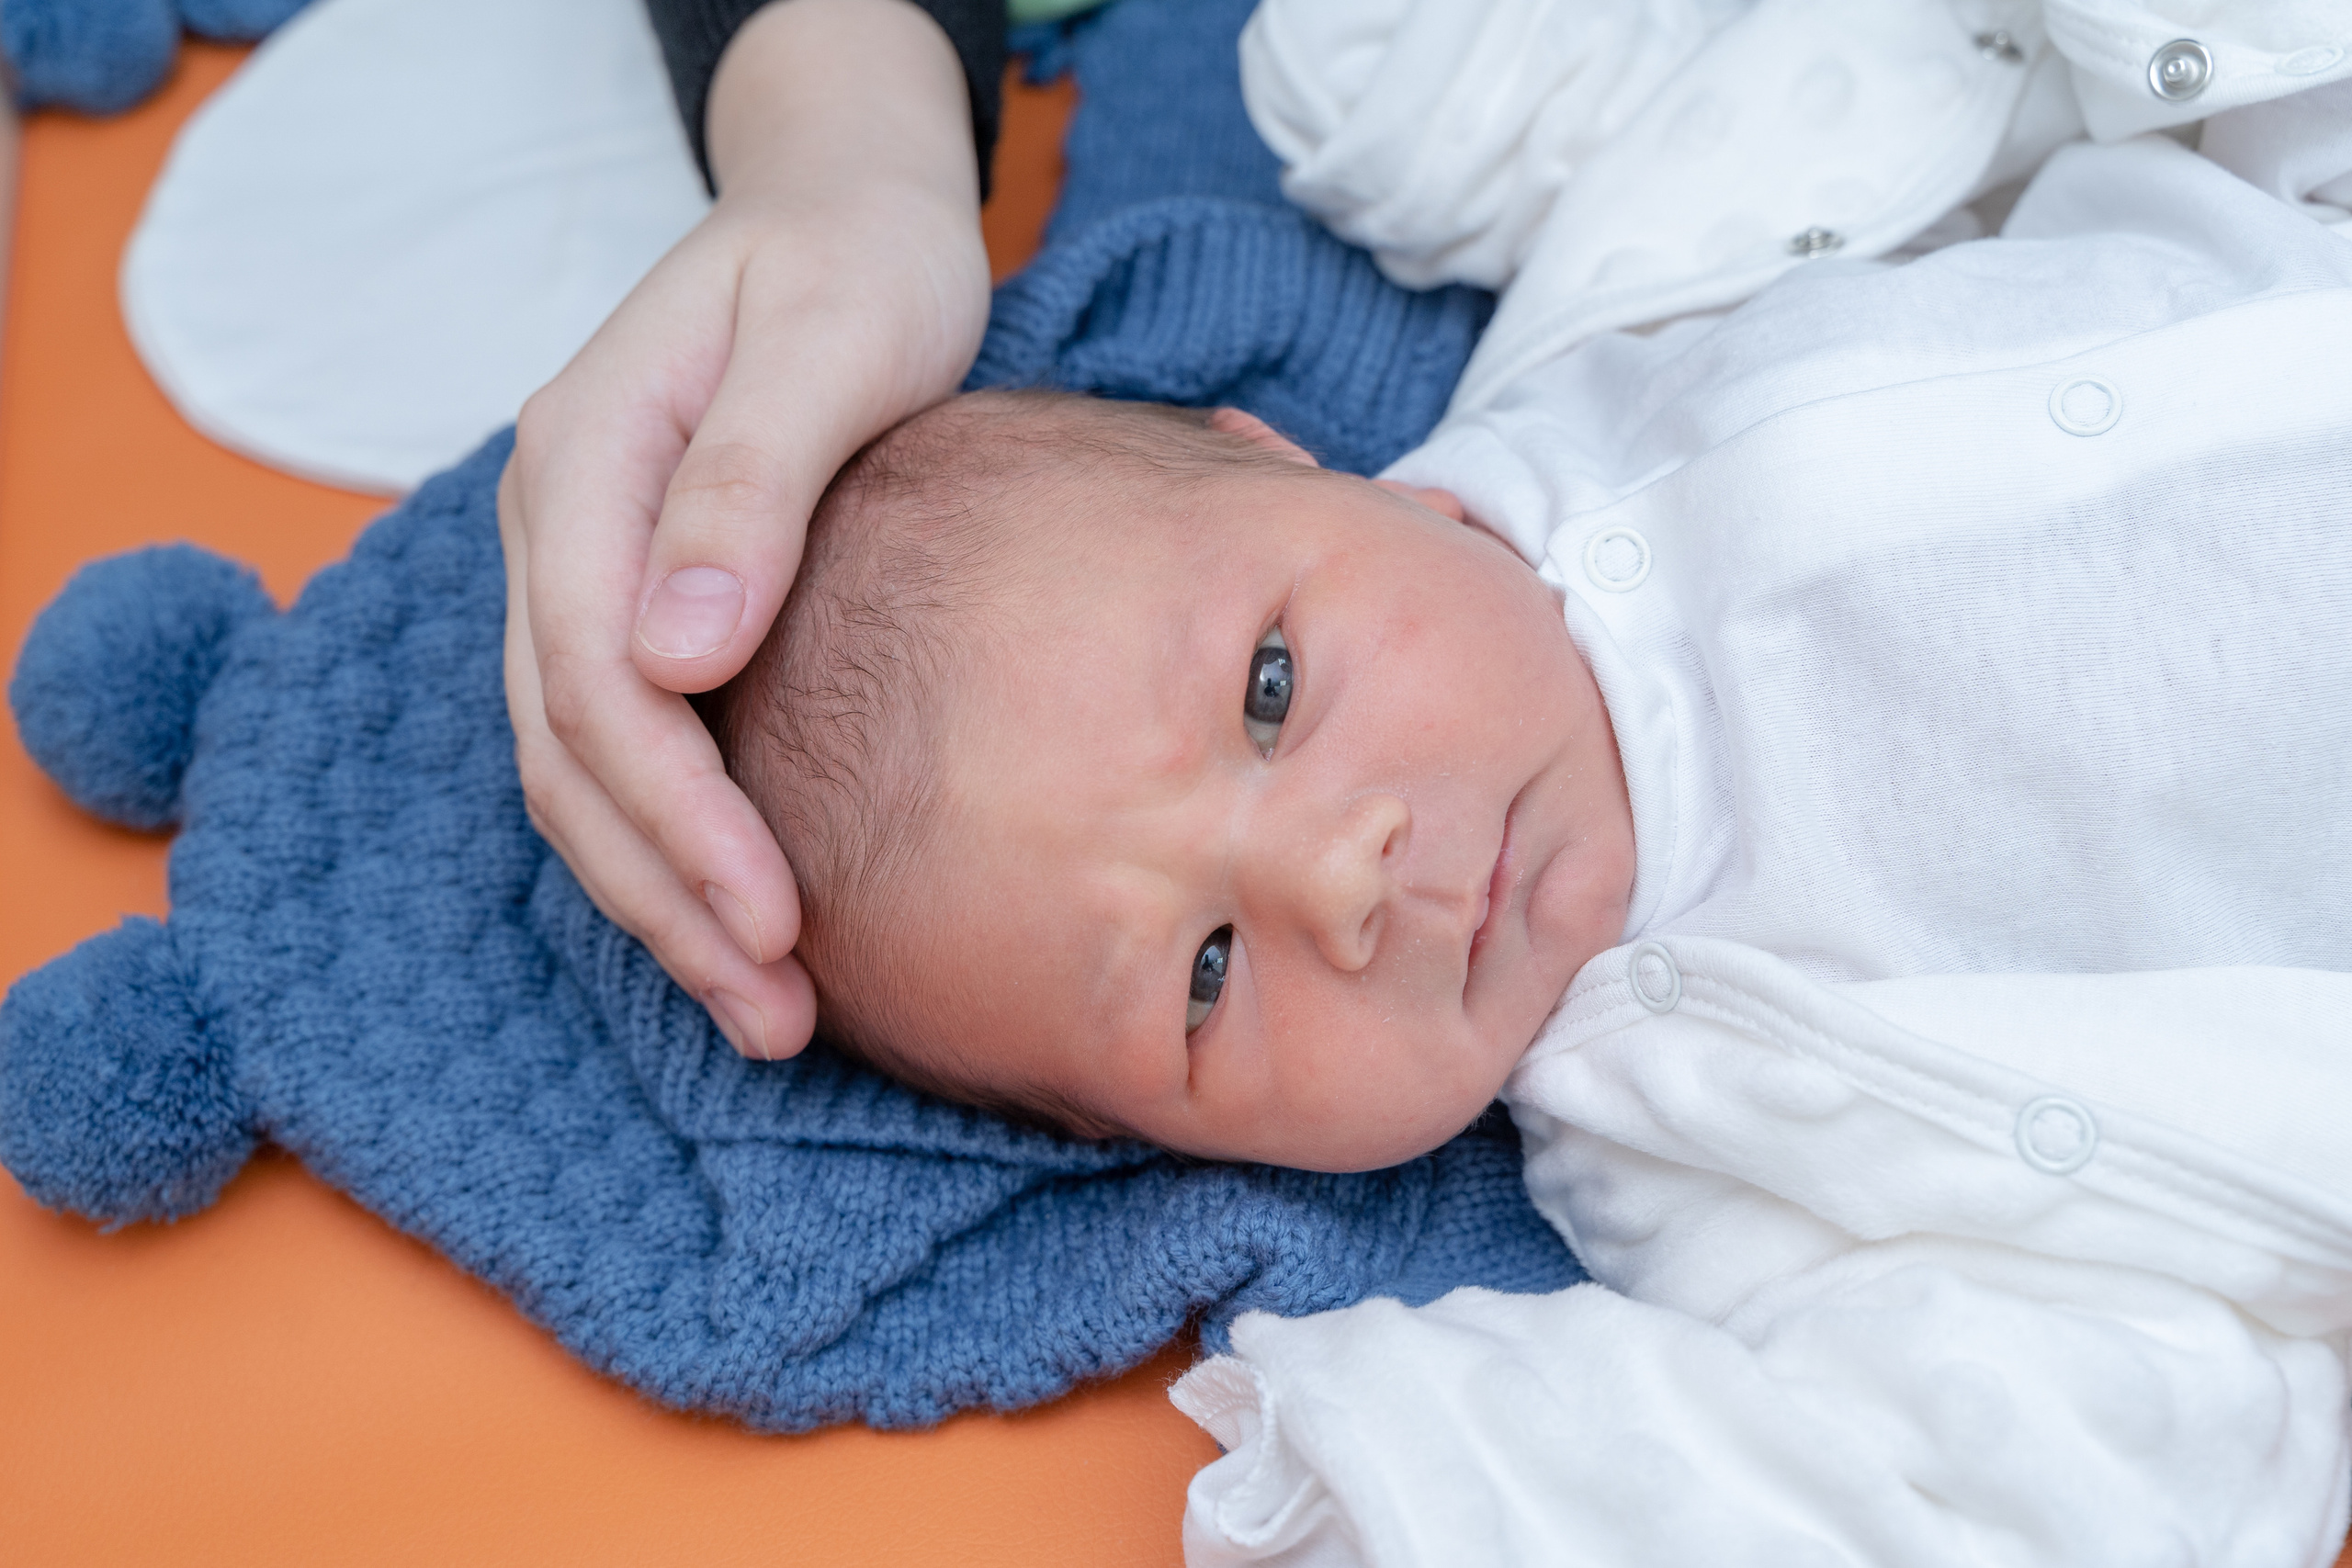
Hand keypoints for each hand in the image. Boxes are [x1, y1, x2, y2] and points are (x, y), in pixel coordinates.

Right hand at [500, 0, 989, 1058]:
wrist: (841, 215)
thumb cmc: (857, 264)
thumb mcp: (832, 338)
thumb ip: (754, 483)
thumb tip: (675, 652)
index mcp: (582, 459)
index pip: (595, 681)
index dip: (678, 816)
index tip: (778, 923)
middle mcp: (556, 528)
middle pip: (569, 755)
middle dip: (667, 899)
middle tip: (779, 1019)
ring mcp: (581, 571)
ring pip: (580, 775)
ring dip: (665, 902)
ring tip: (771, 1014)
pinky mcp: (631, 605)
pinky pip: (624, 752)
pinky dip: (678, 849)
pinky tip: (752, 924)